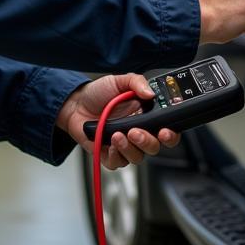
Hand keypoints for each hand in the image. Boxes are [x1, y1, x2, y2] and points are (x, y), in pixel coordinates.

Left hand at [56, 73, 180, 169]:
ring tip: (117, 134)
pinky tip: (109, 143)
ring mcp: (125, 145)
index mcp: (146, 116)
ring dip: (129, 148)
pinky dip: (116, 155)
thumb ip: (136, 82)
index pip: (166, 130)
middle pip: (154, 147)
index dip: (170, 134)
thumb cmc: (98, 93)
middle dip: (148, 142)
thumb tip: (150, 92)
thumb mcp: (118, 81)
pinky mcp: (110, 155)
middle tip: (135, 132)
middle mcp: (138, 133)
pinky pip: (118, 163)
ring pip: (138, 157)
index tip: (165, 131)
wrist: (75, 104)